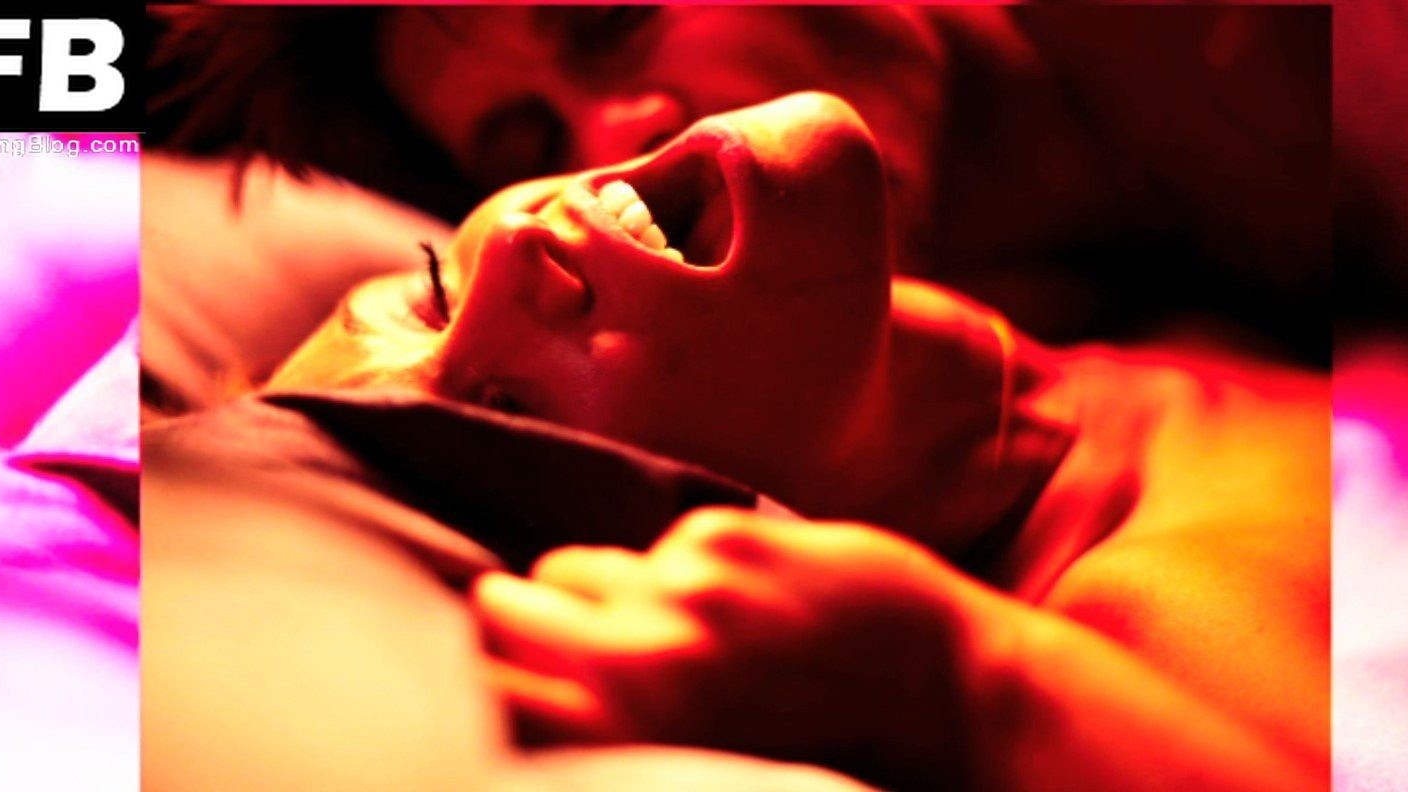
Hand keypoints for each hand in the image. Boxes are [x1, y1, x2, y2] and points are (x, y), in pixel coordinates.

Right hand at [473, 506, 996, 785]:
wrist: (942, 688)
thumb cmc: (818, 743)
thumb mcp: (700, 752)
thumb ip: (613, 719)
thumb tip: (529, 683)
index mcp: (634, 731)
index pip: (496, 689)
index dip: (469, 672)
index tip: (465, 667)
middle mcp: (644, 665)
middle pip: (506, 609)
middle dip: (514, 615)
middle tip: (532, 625)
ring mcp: (683, 594)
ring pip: (578, 568)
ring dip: (602, 590)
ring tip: (668, 620)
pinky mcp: (723, 539)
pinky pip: (654, 544)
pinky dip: (678, 566)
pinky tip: (737, 597)